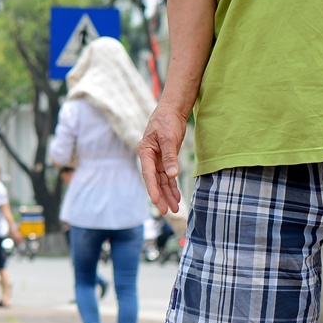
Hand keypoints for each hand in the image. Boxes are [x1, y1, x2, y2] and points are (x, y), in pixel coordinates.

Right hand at [138, 101, 189, 215]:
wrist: (172, 111)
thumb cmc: (166, 121)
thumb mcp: (169, 138)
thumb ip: (170, 157)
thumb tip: (172, 175)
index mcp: (145, 152)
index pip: (148, 174)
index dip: (152, 188)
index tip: (156, 201)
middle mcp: (150, 158)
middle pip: (155, 181)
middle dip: (161, 196)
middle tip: (166, 211)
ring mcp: (158, 160)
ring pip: (162, 181)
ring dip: (168, 195)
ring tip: (174, 209)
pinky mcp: (166, 160)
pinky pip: (169, 177)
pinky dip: (173, 187)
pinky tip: (177, 198)